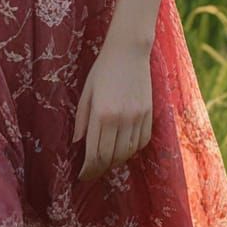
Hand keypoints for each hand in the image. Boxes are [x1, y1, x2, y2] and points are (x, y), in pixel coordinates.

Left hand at [72, 38, 152, 180]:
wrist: (128, 50)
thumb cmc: (103, 69)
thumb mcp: (87, 92)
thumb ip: (82, 119)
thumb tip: (77, 143)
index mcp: (101, 114)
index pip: (95, 153)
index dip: (88, 170)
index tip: (83, 176)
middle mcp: (121, 119)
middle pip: (111, 158)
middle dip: (101, 169)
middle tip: (93, 171)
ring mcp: (137, 118)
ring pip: (128, 153)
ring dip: (116, 161)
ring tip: (107, 160)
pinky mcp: (149, 114)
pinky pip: (142, 142)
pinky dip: (133, 150)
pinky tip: (124, 147)